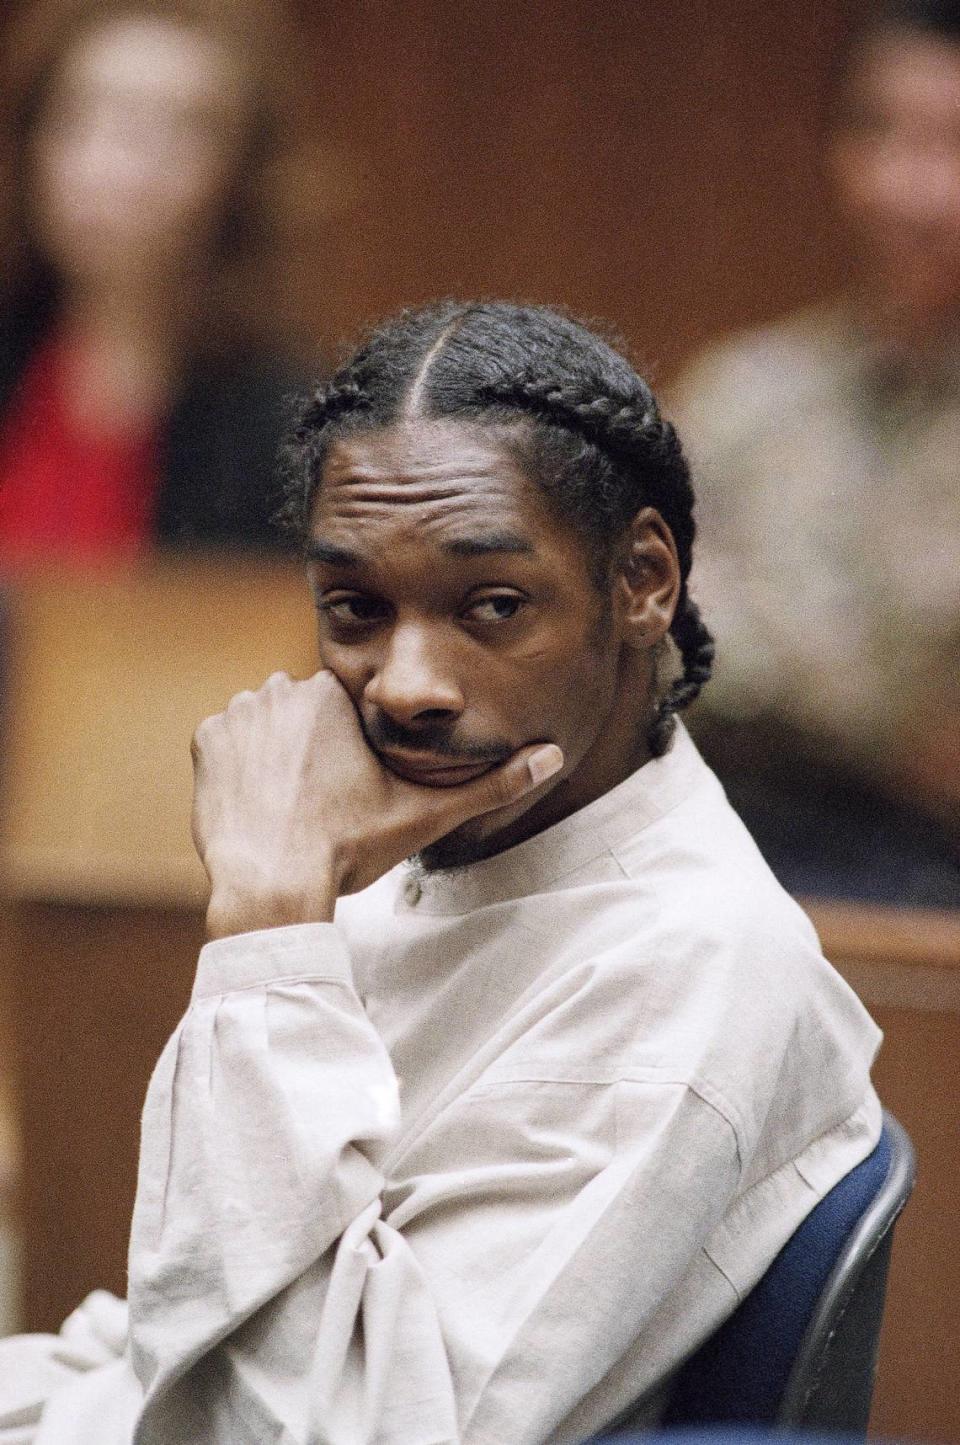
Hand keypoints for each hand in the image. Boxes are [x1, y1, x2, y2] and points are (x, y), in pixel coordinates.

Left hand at [191, 670, 562, 937]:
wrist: (272, 883)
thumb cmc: (350, 847)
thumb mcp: (426, 815)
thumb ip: (492, 783)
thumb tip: (553, 757)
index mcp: (338, 695)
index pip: (349, 709)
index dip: (353, 752)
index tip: (352, 790)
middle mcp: (283, 689)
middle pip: (307, 714)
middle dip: (315, 750)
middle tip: (324, 802)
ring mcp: (240, 713)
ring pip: (268, 726)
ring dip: (277, 755)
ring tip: (292, 805)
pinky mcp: (206, 740)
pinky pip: (228, 742)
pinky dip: (240, 769)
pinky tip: (260, 803)